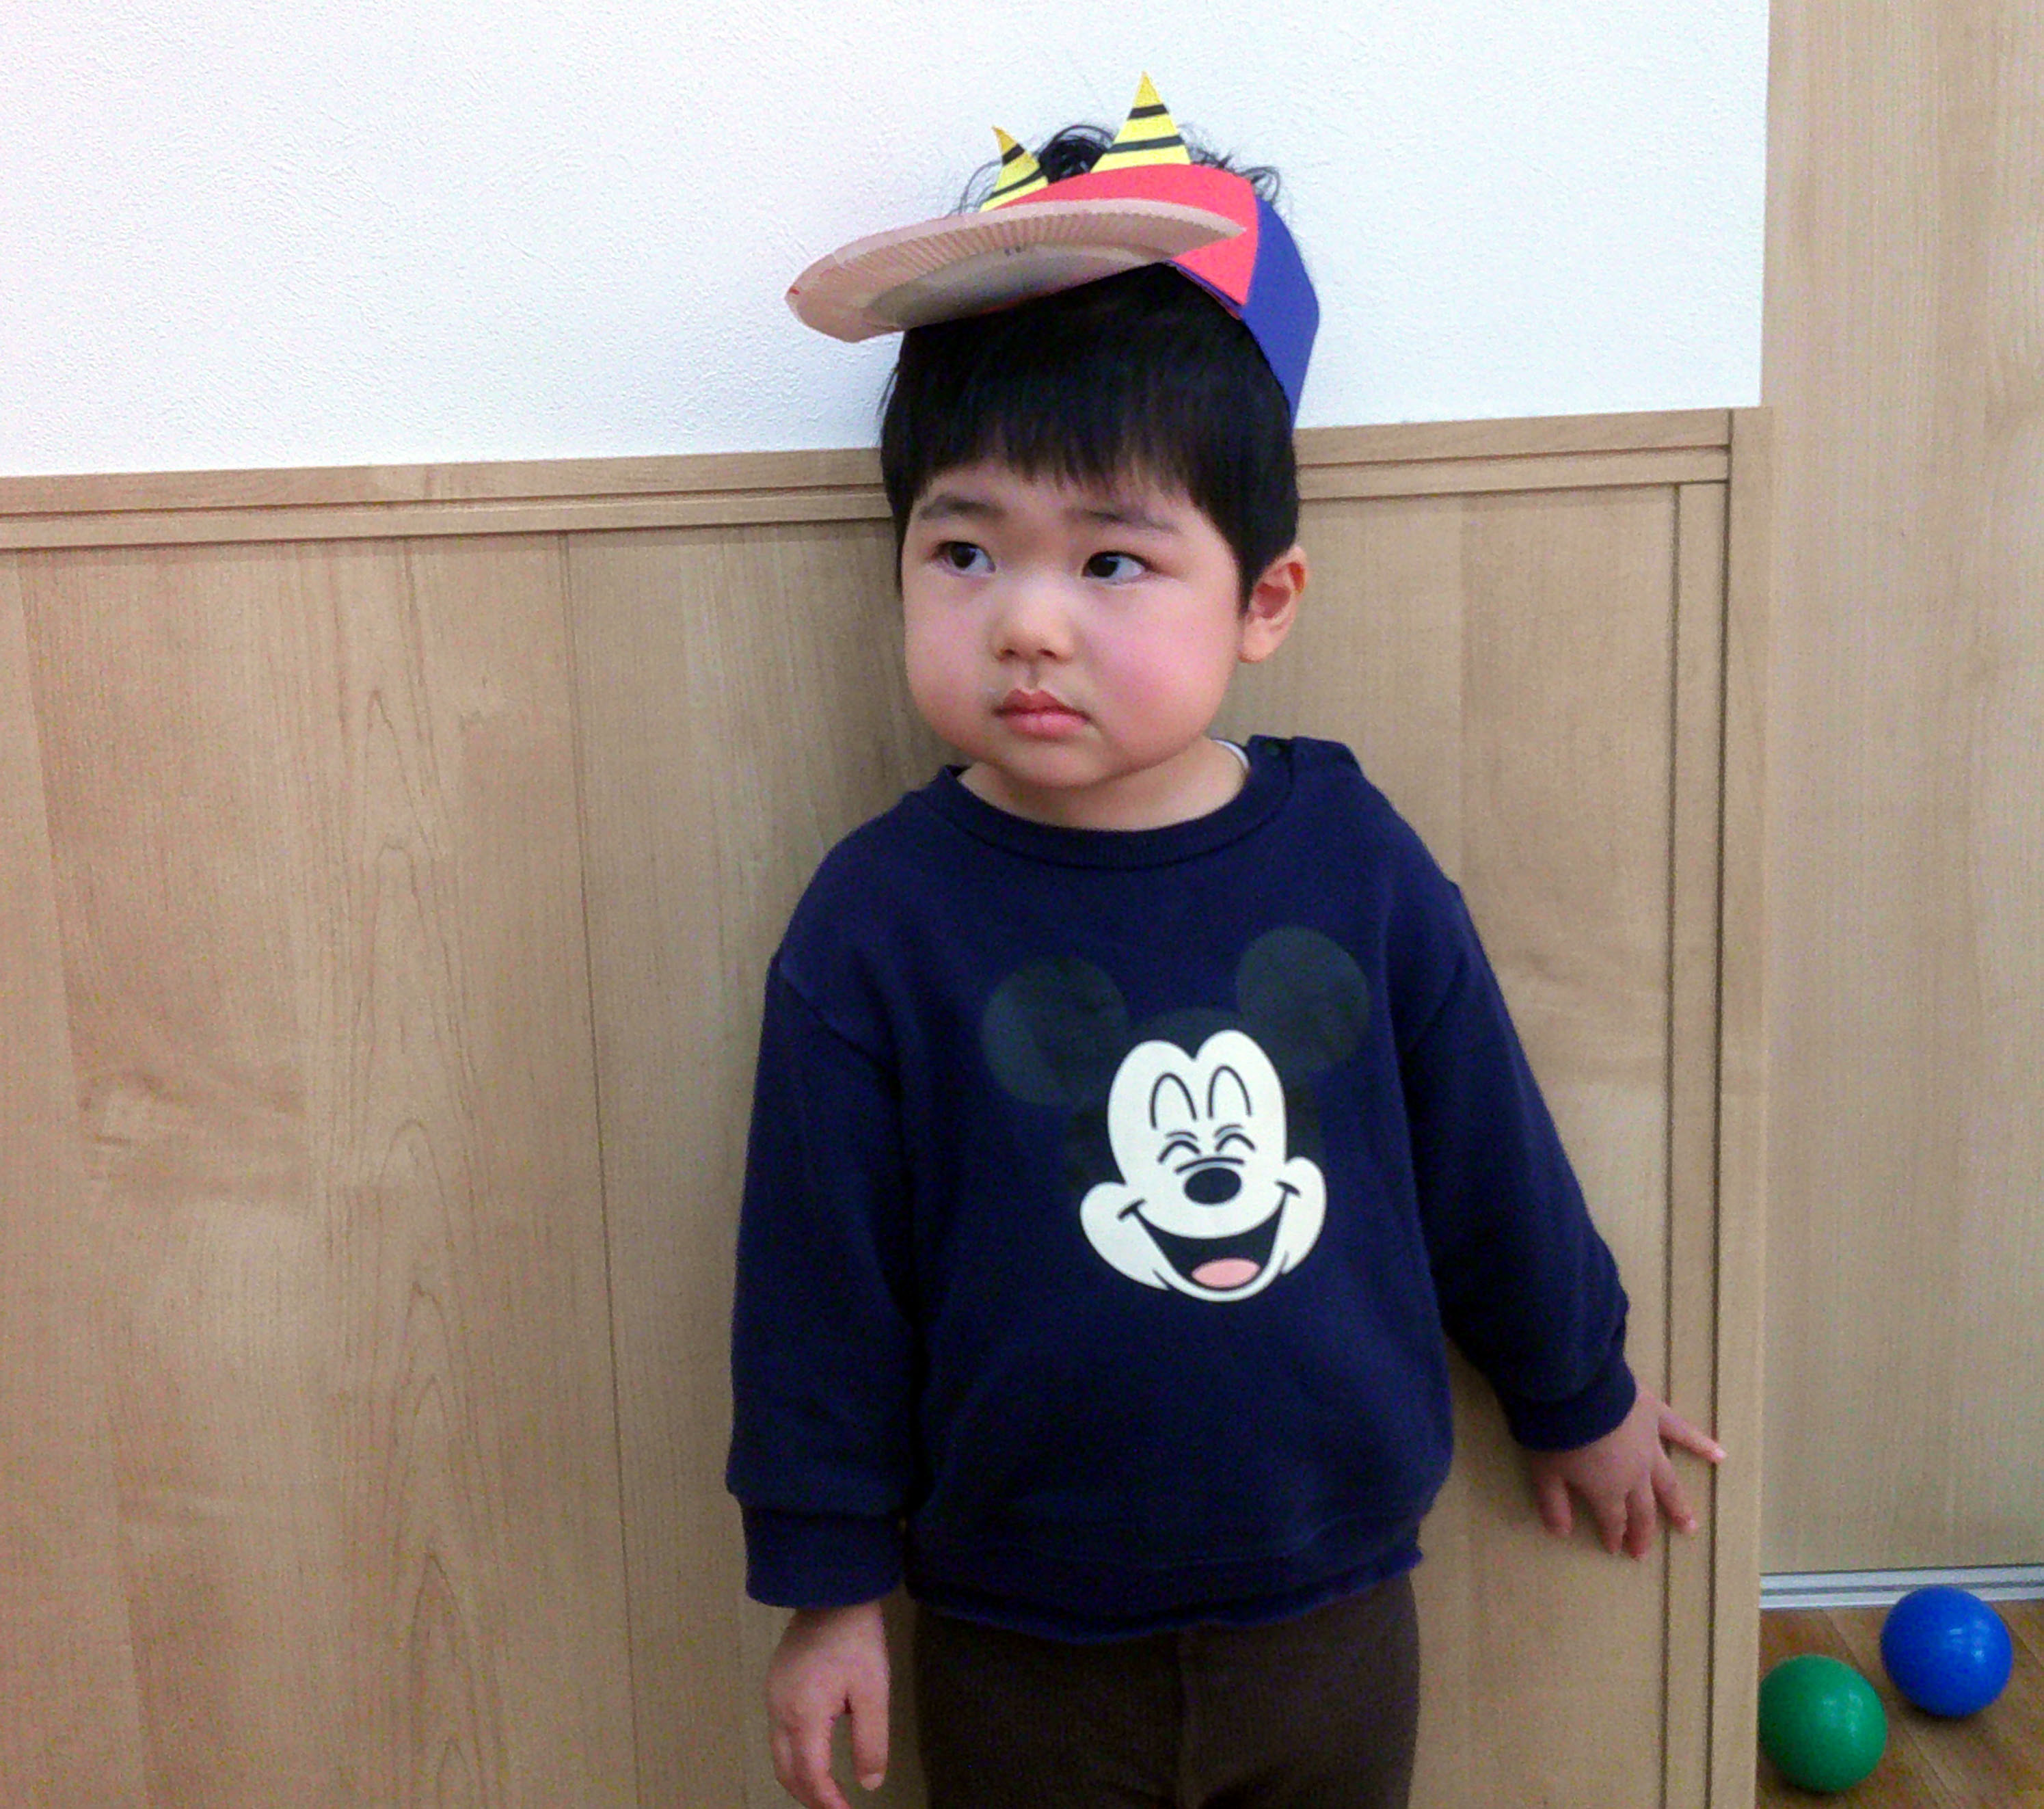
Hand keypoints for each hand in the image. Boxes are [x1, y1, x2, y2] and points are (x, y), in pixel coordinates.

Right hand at [766, 1598, 890, 1808]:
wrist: (831, 1591)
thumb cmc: (856, 1640)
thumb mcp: (874, 1692)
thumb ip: (870, 1741)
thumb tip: (869, 1783)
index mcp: (803, 1715)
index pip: (810, 1776)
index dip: (827, 1802)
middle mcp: (779, 1711)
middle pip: (786, 1770)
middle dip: (810, 1796)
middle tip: (835, 1807)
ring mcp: (772, 1697)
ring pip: (778, 1753)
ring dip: (800, 1777)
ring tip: (826, 1790)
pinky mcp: (775, 1684)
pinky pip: (778, 1733)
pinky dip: (793, 1755)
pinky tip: (813, 1754)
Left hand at [1526, 1387, 1724, 1559]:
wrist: (1576, 1387)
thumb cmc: (1556, 1432)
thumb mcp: (1544, 1471)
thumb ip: (1553, 1503)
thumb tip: (1560, 1533)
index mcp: (1607, 1489)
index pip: (1613, 1520)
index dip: (1614, 1535)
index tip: (1615, 1549)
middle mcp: (1635, 1475)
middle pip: (1642, 1508)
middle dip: (1642, 1531)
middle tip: (1644, 1551)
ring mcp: (1650, 1446)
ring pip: (1667, 1482)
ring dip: (1678, 1504)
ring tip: (1688, 1525)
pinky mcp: (1655, 1415)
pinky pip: (1682, 1431)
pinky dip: (1701, 1443)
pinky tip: (1719, 1454)